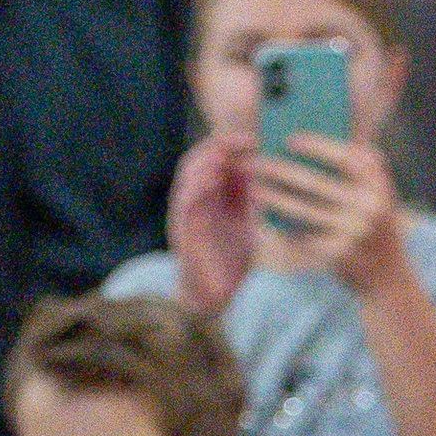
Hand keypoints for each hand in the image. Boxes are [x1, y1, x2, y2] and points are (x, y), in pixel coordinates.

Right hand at [167, 128, 256, 315]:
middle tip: (239, 138)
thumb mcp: (246, 224)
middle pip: (198, 162)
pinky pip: (185, 202)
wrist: (214, 296)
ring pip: (188, 177)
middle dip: (217, 147)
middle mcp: (194, 201)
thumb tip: (254, 168)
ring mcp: (185, 215)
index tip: (251, 139)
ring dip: (205, 161)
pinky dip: (198, 186)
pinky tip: (213, 176)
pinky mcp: (182, 230)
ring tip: (224, 149)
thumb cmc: (230, 261)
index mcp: (209, 198)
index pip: (212, 161)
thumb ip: (247, 199)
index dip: (228, 147)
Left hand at [246, 133, 405, 295]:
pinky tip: (266, 215)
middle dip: (280, 170)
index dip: (315, 146)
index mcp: (378, 180)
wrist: (388, 274)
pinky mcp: (340, 252)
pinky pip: (303, 234)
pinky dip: (282, 225)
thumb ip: (352, 167)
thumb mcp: (373, 190)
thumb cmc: (369, 221)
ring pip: (304, 210)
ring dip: (274, 198)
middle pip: (315, 182)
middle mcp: (370, 204)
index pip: (343, 157)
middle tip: (254, 163)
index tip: (288, 141)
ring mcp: (356, 230)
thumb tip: (303, 143)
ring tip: (254, 189)